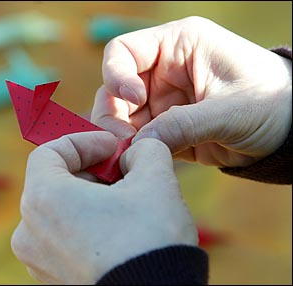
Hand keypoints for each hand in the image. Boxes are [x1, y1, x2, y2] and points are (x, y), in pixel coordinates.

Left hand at [11, 131, 196, 283]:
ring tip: (124, 201)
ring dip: (87, 198)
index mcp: (43, 198)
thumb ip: (144, 151)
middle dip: (89, 170)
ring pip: (58, 211)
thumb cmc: (149, 241)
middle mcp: (29, 230)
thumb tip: (138, 152)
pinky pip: (62, 239)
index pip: (49, 152)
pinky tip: (116, 229)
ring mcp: (37, 259)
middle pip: (53, 182)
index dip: (83, 142)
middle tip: (122, 171)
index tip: (112, 147)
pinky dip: (84, 225)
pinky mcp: (51, 278)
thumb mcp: (155, 180)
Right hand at [93, 16, 291, 166]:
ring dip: (119, 139)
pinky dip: (132, 153)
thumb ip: (184, 125)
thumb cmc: (274, 103)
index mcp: (177, 46)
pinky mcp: (165, 129)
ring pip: (119, 118)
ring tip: (130, 157)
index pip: (123, 52)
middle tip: (120, 143)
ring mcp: (161, 102)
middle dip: (112, 116)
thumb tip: (138, 145)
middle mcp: (162, 72)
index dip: (117, 76)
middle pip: (112, 90)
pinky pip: (136, 140)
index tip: (134, 100)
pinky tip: (139, 165)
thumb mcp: (231, 111)